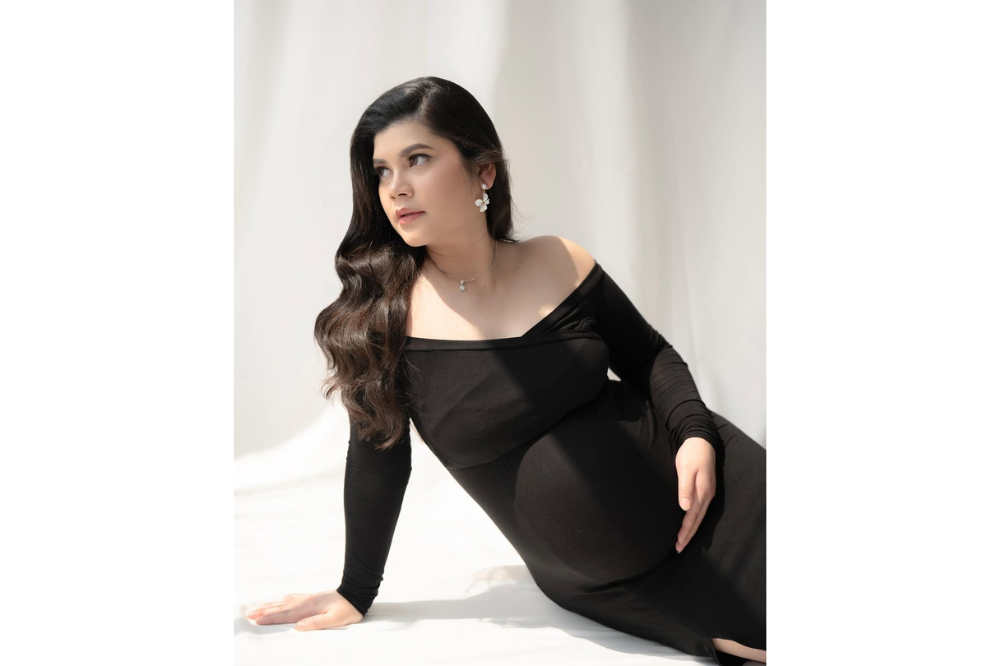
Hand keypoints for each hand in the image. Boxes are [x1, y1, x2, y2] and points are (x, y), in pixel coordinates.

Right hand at [246, 590, 363, 630]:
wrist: (356, 593)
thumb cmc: (347, 609)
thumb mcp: (334, 620)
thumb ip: (316, 623)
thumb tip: (298, 627)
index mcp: (308, 609)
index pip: (285, 616)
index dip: (270, 618)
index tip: (256, 621)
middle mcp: (305, 602)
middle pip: (280, 608)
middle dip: (264, 611)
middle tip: (249, 614)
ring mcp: (308, 599)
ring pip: (284, 603)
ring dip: (270, 606)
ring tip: (258, 608)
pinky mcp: (312, 598)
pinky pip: (292, 599)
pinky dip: (283, 600)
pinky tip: (280, 600)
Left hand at [674, 437, 716, 552]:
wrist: (700, 439)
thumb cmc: (691, 453)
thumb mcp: (686, 469)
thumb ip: (685, 488)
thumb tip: (685, 508)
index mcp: (702, 491)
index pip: (693, 517)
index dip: (686, 531)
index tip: (678, 543)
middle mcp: (707, 495)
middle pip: (697, 520)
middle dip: (688, 535)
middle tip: (678, 548)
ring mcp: (707, 492)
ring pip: (699, 516)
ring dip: (691, 529)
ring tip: (683, 540)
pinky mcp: (704, 488)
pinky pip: (700, 509)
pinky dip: (694, 519)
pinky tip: (689, 523)